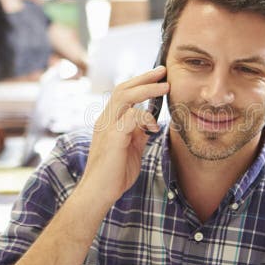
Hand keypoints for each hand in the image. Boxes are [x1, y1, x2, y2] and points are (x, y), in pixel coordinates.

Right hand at [77, 66, 168, 201]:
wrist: (98, 193)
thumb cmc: (115, 173)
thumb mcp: (131, 148)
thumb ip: (138, 133)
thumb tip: (150, 122)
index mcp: (108, 121)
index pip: (123, 93)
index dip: (140, 82)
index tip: (158, 76)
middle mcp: (105, 120)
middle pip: (123, 88)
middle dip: (145, 77)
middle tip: (163, 71)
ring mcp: (107, 127)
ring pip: (125, 96)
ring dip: (147, 89)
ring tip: (165, 87)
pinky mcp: (112, 137)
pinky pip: (130, 117)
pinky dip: (146, 117)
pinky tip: (155, 127)